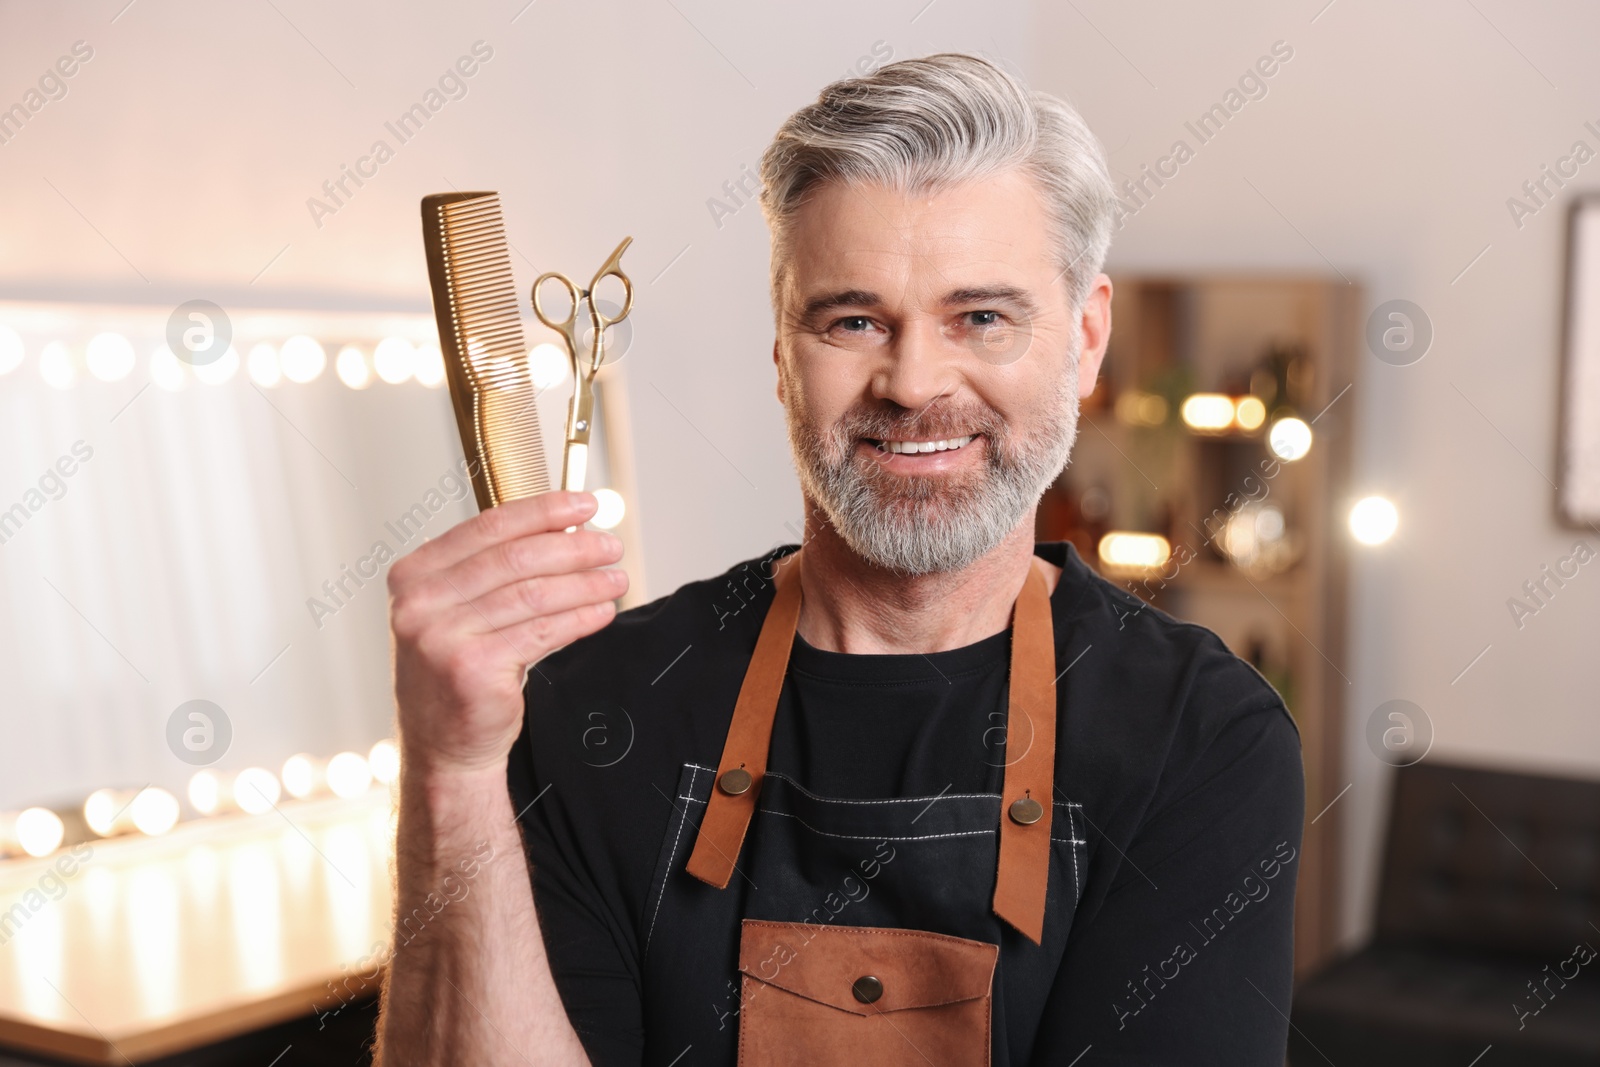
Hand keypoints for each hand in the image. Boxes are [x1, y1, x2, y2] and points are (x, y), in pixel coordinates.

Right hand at [387, 491, 627, 776]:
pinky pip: (542, 632)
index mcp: (413, 575)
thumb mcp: (458, 610)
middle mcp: (420, 603)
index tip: (582, 504)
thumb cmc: (457, 670)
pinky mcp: (472, 668)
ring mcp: (442, 637)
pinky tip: (601, 610)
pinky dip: (579, 617)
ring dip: (585, 583)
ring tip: (616, 579)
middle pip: (515, 558)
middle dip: (573, 547)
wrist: (442, 744)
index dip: (542, 510)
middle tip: (609, 544)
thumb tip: (564, 530)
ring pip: (534, 594)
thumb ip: (495, 571)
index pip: (488, 527)